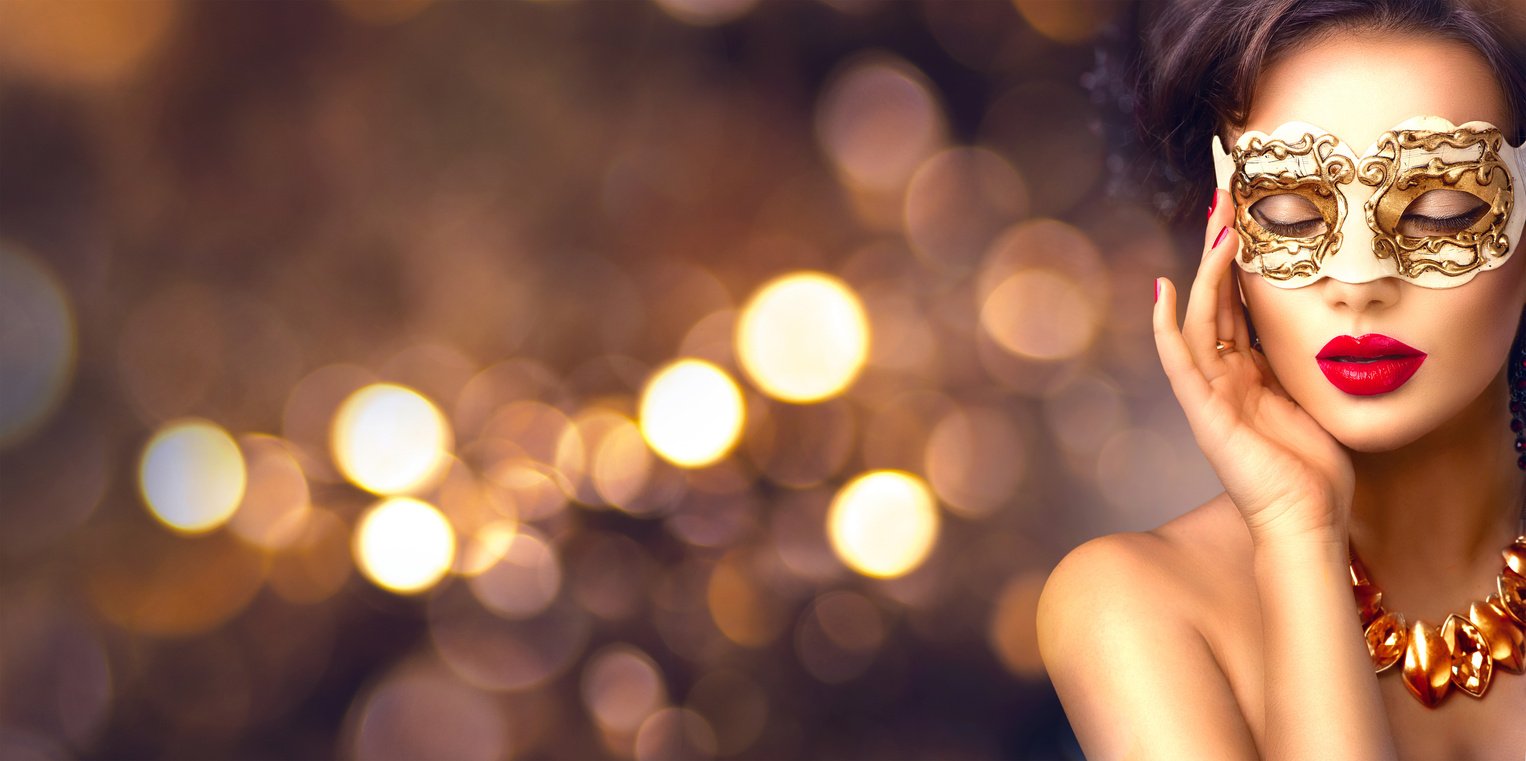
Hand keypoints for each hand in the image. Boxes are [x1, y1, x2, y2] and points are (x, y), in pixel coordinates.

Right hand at [1152, 190, 1354, 544]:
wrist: (1307, 521)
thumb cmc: (1314, 473)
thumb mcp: (1313, 401)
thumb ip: (1299, 364)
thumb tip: (1312, 325)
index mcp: (1247, 375)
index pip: (1235, 306)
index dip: (1237, 263)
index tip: (1244, 218)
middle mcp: (1222, 378)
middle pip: (1214, 301)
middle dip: (1218, 250)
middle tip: (1225, 199)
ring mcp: (1209, 394)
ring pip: (1199, 319)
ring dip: (1206, 271)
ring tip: (1219, 226)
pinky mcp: (1204, 412)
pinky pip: (1178, 361)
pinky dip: (1166, 325)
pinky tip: (1163, 290)